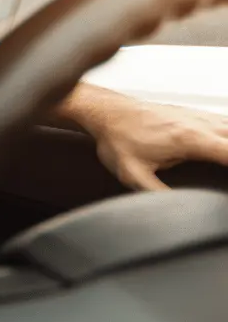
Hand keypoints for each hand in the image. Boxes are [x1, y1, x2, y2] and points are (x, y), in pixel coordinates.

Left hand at [86, 99, 227, 190]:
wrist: (106, 112)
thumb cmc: (117, 139)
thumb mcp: (132, 174)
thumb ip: (156, 192)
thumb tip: (176, 210)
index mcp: (189, 139)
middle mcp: (199, 123)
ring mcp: (198, 116)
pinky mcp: (194, 114)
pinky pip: (225, 122)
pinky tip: (227, 145)